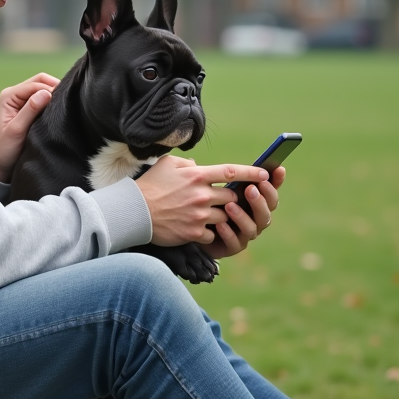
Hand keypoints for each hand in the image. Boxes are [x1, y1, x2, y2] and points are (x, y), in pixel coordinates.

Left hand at [0, 73, 58, 182]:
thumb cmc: (4, 150)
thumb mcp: (17, 130)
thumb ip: (31, 110)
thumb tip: (47, 93)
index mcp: (9, 96)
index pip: (36, 84)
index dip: (51, 90)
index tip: (62, 103)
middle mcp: (15, 95)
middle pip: (41, 82)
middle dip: (54, 89)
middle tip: (65, 104)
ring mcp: (22, 101)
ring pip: (43, 89)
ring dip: (54, 96)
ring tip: (62, 108)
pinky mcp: (29, 110)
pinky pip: (44, 99)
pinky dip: (52, 102)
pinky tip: (57, 112)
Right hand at [135, 157, 267, 245]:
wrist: (134, 212)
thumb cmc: (150, 186)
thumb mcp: (168, 165)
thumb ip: (188, 164)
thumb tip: (200, 166)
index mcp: (197, 175)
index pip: (232, 171)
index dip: (252, 172)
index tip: (265, 173)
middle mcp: (201, 194)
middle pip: (231, 197)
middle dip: (231, 199)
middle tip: (226, 200)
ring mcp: (199, 214)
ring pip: (225, 216)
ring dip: (221, 216)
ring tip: (209, 215)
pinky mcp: (194, 232)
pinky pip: (213, 233)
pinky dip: (209, 232)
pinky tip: (197, 228)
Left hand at [202, 166, 284, 259]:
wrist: (192, 225)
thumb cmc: (209, 201)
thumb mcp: (218, 185)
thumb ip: (228, 175)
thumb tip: (234, 165)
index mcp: (255, 202)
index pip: (271, 192)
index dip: (276, 181)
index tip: (277, 169)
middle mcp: (255, 219)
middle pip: (266, 212)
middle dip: (260, 200)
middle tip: (250, 189)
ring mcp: (245, 234)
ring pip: (252, 228)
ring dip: (242, 216)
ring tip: (230, 205)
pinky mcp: (232, 247)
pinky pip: (234, 242)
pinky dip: (228, 233)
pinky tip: (220, 224)